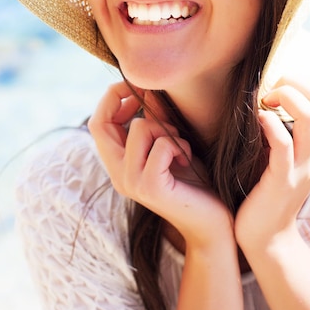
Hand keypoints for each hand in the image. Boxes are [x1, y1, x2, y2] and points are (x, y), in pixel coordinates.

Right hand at [88, 81, 232, 248]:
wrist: (212, 222)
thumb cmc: (192, 180)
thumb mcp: (170, 143)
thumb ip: (156, 119)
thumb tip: (147, 89)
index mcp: (118, 163)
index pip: (97, 123)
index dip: (112, 98)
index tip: (135, 87)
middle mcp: (117, 174)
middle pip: (103, 123)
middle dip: (132, 103)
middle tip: (158, 106)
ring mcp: (131, 182)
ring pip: (139, 127)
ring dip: (166, 128)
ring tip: (179, 147)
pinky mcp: (150, 187)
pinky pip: (160, 146)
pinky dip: (177, 145)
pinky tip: (185, 160)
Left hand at [235, 76, 309, 252]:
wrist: (265, 234)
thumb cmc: (268, 186)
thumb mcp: (286, 153)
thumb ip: (286, 128)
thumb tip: (268, 94)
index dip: (302, 81)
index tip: (276, 87)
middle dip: (295, 82)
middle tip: (270, 91)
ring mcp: (303, 166)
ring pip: (309, 117)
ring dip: (285, 98)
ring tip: (265, 102)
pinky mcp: (283, 179)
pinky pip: (283, 144)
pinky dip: (270, 124)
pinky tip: (258, 118)